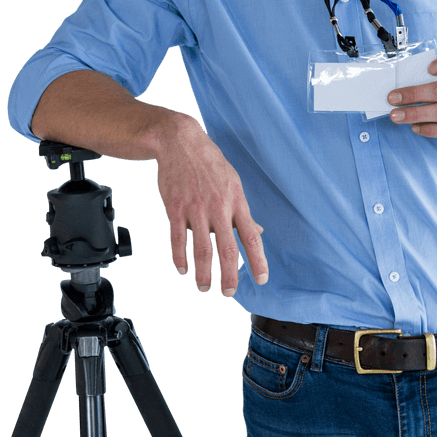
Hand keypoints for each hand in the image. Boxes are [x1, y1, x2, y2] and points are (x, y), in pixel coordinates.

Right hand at [155, 113, 268, 295]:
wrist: (180, 143)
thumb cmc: (210, 163)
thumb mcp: (234, 183)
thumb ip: (243, 211)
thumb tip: (258, 232)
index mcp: (236, 202)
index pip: (251, 236)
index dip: (257, 260)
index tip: (261, 279)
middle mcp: (218, 208)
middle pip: (227, 249)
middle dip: (230, 276)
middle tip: (229, 293)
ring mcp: (195, 210)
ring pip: (202, 250)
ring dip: (203, 273)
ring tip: (204, 287)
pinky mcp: (175, 209)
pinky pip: (178, 239)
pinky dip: (179, 258)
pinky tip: (182, 269)